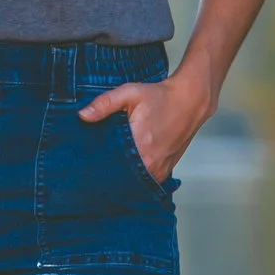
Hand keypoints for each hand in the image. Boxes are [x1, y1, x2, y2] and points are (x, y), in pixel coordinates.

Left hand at [79, 64, 216, 182]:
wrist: (190, 101)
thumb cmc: (161, 97)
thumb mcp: (130, 93)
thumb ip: (104, 103)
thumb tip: (83, 115)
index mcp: (140, 146)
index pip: (110, 166)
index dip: (97, 164)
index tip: (88, 161)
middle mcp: (151, 163)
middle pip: (121, 176)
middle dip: (108, 171)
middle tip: (96, 163)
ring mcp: (160, 169)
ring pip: (134, 181)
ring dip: (123, 174)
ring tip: (112, 164)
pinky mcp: (165, 171)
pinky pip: (145, 180)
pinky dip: (136, 174)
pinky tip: (128, 164)